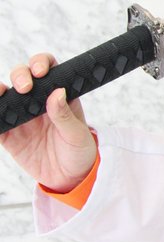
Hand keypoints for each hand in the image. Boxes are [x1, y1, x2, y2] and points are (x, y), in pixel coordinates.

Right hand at [0, 54, 96, 191]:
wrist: (68, 178)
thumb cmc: (78, 151)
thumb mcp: (76, 135)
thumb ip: (65, 115)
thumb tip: (57, 92)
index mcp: (58, 95)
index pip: (48, 69)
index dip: (40, 63)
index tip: (40, 72)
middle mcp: (37, 101)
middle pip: (22, 76)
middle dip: (19, 75)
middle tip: (25, 88)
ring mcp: (21, 116)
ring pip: (4, 95)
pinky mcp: (9, 135)